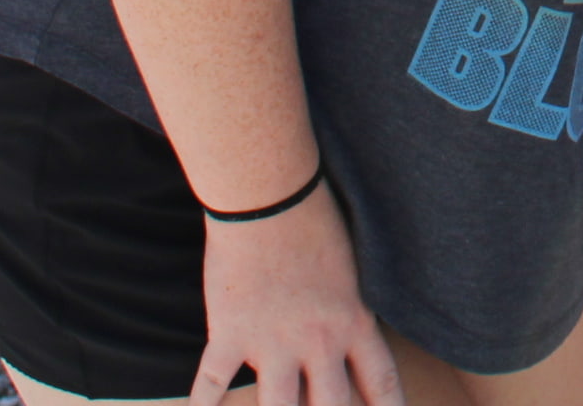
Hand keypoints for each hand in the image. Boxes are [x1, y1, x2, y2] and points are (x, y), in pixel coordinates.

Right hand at [192, 182, 403, 405]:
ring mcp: (271, 344)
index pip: (381, 380)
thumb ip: (353, 302)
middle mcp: (317, 342)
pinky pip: (212, 383)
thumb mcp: (353, 264)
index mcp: (353, 321)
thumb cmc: (316, 216)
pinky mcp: (228, 335)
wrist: (268, 198)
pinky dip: (202, 404)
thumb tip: (355, 322)